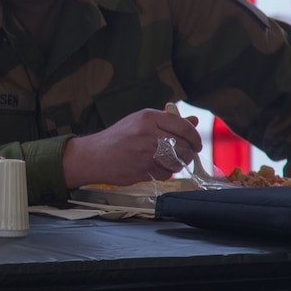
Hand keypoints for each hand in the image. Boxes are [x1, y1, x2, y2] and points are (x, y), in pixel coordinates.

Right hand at [62, 108, 201, 188]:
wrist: (94, 156)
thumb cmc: (117, 138)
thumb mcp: (140, 121)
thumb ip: (168, 121)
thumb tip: (194, 121)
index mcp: (148, 117)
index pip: (184, 126)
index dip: (195, 137)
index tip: (196, 143)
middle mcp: (148, 133)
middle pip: (184, 145)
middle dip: (189, 152)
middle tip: (186, 154)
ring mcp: (146, 153)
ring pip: (178, 161)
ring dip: (178, 163)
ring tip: (169, 160)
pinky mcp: (144, 169)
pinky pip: (166, 173)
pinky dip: (165, 172)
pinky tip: (155, 167)